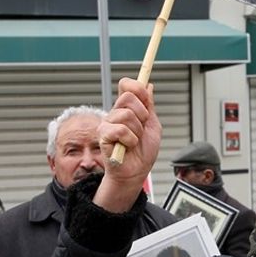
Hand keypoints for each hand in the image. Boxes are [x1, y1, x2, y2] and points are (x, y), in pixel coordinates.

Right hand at [96, 77, 161, 212]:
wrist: (137, 172)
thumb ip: (149, 106)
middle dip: (141, 114)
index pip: (126, 85)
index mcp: (127, 108)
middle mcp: (115, 113)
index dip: (136, 86)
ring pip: (126, 115)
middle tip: (141, 128)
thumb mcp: (152, 125)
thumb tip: (148, 85)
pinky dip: (130, 140)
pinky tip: (128, 146)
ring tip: (134, 141)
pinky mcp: (103, 135)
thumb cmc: (143, 152)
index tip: (145, 96)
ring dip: (137, 131)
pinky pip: (120, 130)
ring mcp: (107, 123)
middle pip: (127, 97)